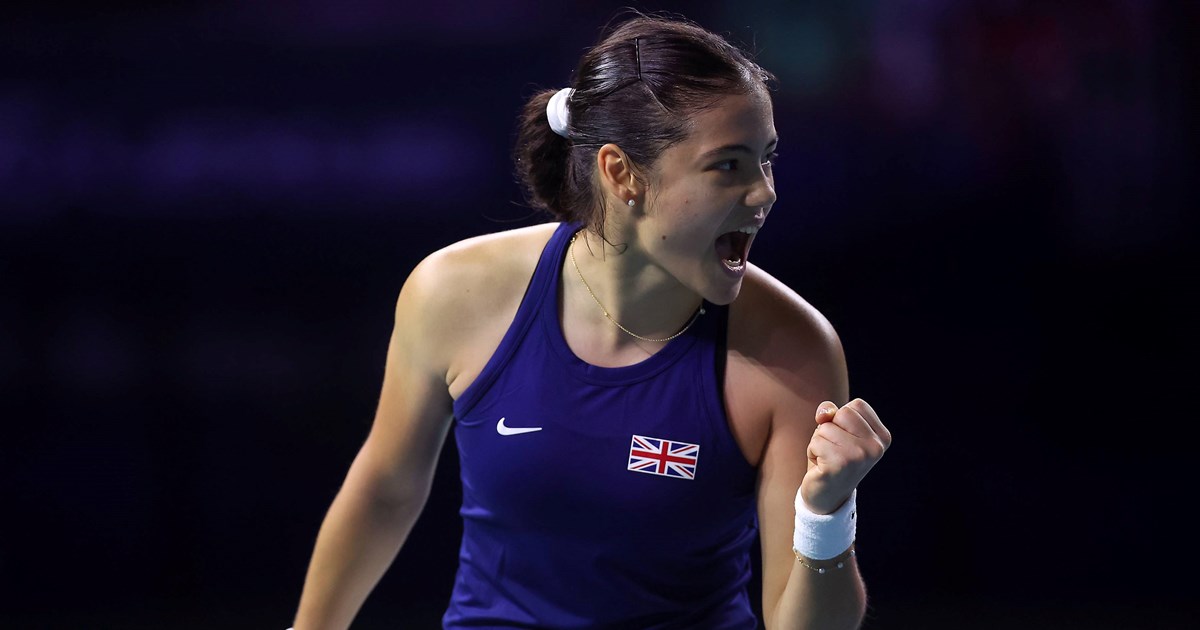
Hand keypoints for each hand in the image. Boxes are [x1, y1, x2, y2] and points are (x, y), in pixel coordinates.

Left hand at [800, 398, 890, 513]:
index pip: (856, 406)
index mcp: (881, 436)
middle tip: (833, 450)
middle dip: (829, 429)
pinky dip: (812, 452)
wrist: (826, 495)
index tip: (844, 440)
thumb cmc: (831, 457)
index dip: (842, 419)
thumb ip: (831, 412)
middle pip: (842, 413)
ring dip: (819, 442)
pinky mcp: (841, 464)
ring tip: (828, 459)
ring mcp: (860, 456)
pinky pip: (816, 442)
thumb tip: (824, 414)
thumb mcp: (836, 429)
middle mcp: (875, 447)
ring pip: (825, 427)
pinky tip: (822, 467)